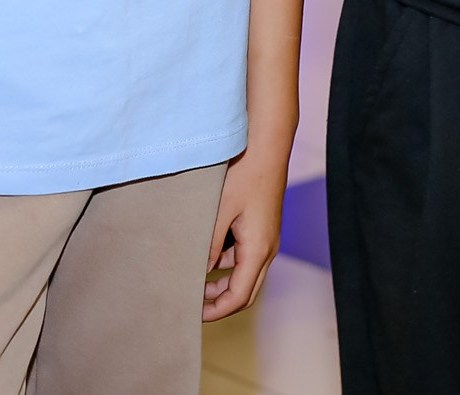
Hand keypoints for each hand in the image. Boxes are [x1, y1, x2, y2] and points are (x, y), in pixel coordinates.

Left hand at [203, 143, 286, 320]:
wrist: (267, 145)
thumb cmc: (244, 173)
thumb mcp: (219, 210)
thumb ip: (209, 245)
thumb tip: (200, 274)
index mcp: (258, 250)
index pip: (239, 297)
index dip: (216, 311)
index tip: (193, 314)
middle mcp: (267, 249)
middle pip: (246, 292)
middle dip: (220, 303)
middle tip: (192, 304)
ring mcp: (267, 239)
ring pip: (246, 275)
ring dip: (223, 284)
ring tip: (193, 280)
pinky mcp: (263, 228)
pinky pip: (246, 257)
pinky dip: (227, 265)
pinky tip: (206, 255)